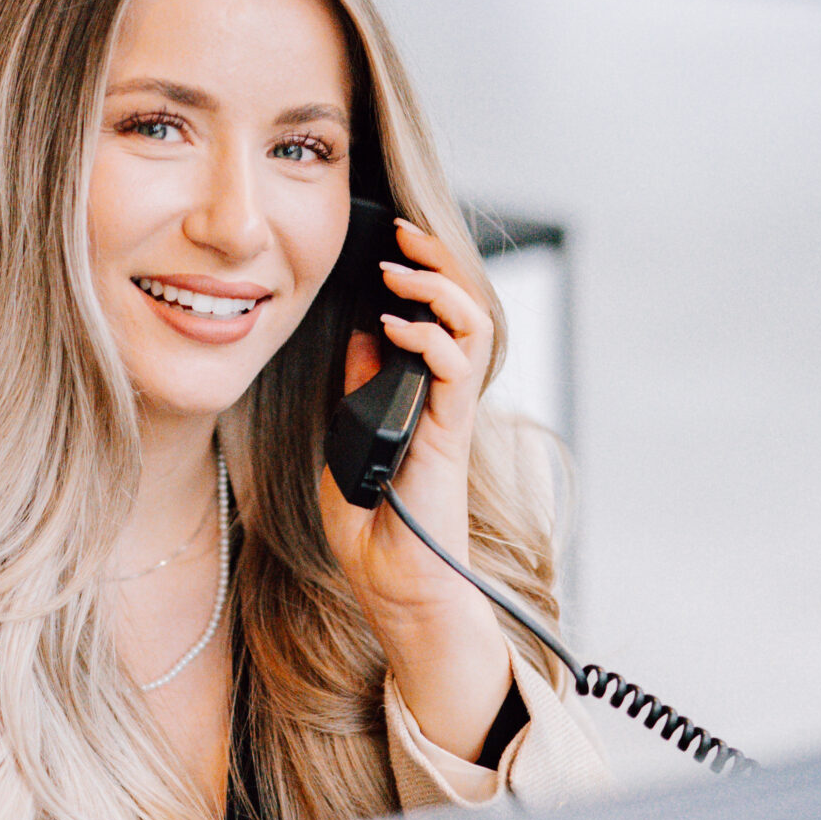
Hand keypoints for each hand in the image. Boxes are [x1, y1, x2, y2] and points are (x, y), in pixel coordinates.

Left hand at [317, 219, 513, 757]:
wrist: (396, 587)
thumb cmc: (374, 527)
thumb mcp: (348, 439)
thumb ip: (359, 390)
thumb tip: (357, 337)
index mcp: (422, 395)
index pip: (434, 318)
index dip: (420, 276)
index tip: (389, 245)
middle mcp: (444, 398)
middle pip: (463, 308)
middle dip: (439, 262)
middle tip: (406, 232)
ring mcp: (451, 415)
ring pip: (472, 327)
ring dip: (439, 288)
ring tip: (403, 270)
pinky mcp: (449, 436)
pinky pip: (456, 370)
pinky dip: (428, 338)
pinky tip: (393, 327)